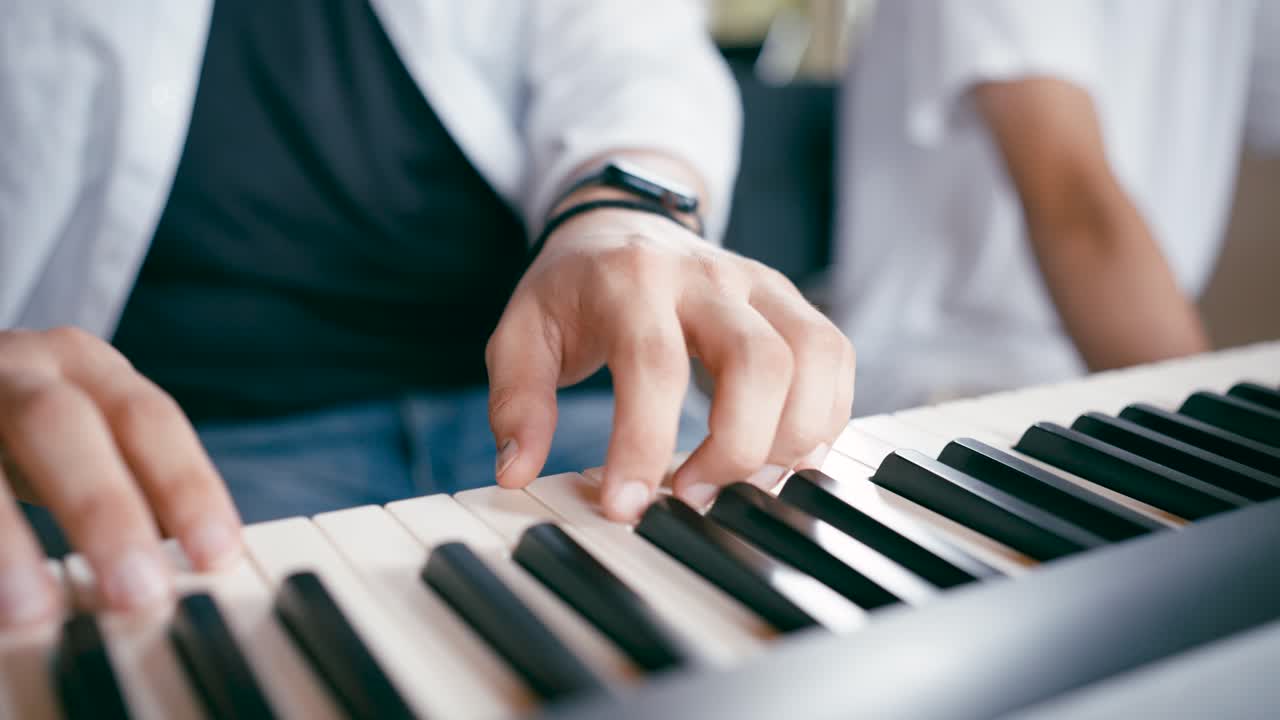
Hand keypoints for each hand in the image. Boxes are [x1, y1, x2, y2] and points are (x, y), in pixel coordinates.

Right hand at [0, 328, 241, 626]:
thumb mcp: (87, 438)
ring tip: (32, 612)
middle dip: (102, 509)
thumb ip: (133, 486)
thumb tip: (198, 564)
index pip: (148, 418)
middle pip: (60, 424)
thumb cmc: (27, 431)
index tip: (216, 557)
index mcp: (84, 366)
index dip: (185, 486)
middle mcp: (16, 366)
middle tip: (137, 591)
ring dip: (6, 544)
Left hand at [486, 208, 855, 520]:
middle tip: (693, 496)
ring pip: (815, 358)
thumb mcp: (521, 334)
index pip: (654, 364)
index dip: (645, 445)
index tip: (626, 508)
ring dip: (791, 438)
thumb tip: (518, 471)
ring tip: (744, 481)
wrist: (622, 221)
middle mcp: (707, 276)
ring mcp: (760, 284)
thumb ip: (517, 401)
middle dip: (737, 449)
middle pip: (760, 362)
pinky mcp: (793, 301)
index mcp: (631, 280)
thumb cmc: (573, 290)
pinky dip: (824, 418)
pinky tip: (782, 453)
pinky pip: (836, 359)